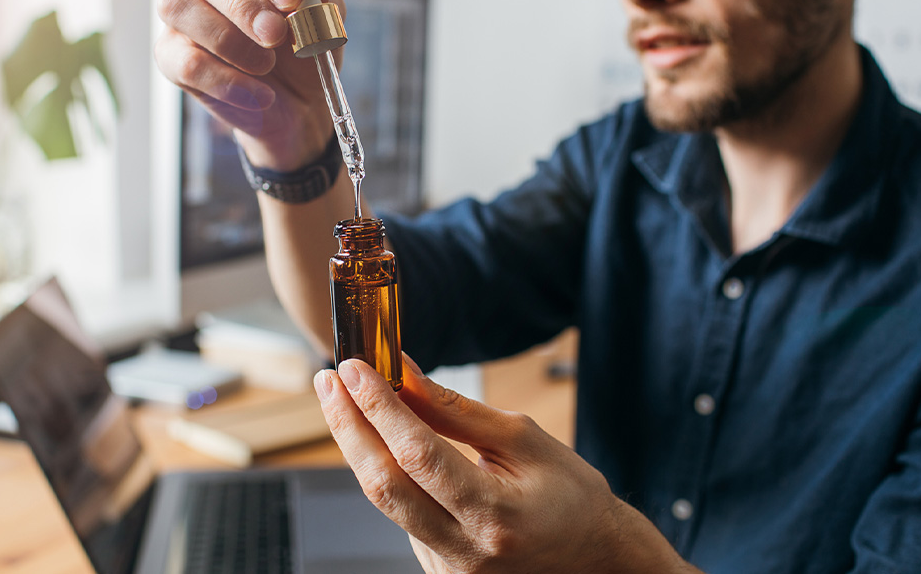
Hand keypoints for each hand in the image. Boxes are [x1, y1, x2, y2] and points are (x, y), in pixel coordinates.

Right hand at [153, 0, 344, 169]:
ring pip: (179, 7)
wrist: (297, 106)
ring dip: (226, 39)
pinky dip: (225, 81)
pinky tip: (258, 94)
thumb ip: (317, 3)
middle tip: (275, 35)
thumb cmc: (301, 56)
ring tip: (266, 66)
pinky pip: (186, 62)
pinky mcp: (172, 58)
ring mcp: (183, 19)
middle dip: (243, 4)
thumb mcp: (321, 28)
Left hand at [313, 356, 699, 573]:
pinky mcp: (437, 572)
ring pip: (385, 501)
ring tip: (346, 400)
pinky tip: (382, 444)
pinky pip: (400, 515)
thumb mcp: (524, 440)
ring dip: (360, 447)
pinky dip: (387, 473)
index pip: (419, 454)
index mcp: (495, 514)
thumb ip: (457, 412)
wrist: (591, 557)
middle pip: (384, 484)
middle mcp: (465, 551)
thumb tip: (404, 375)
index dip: (379, 407)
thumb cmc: (569, 495)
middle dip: (348, 425)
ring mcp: (448, 569)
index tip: (353, 367)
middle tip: (328, 379)